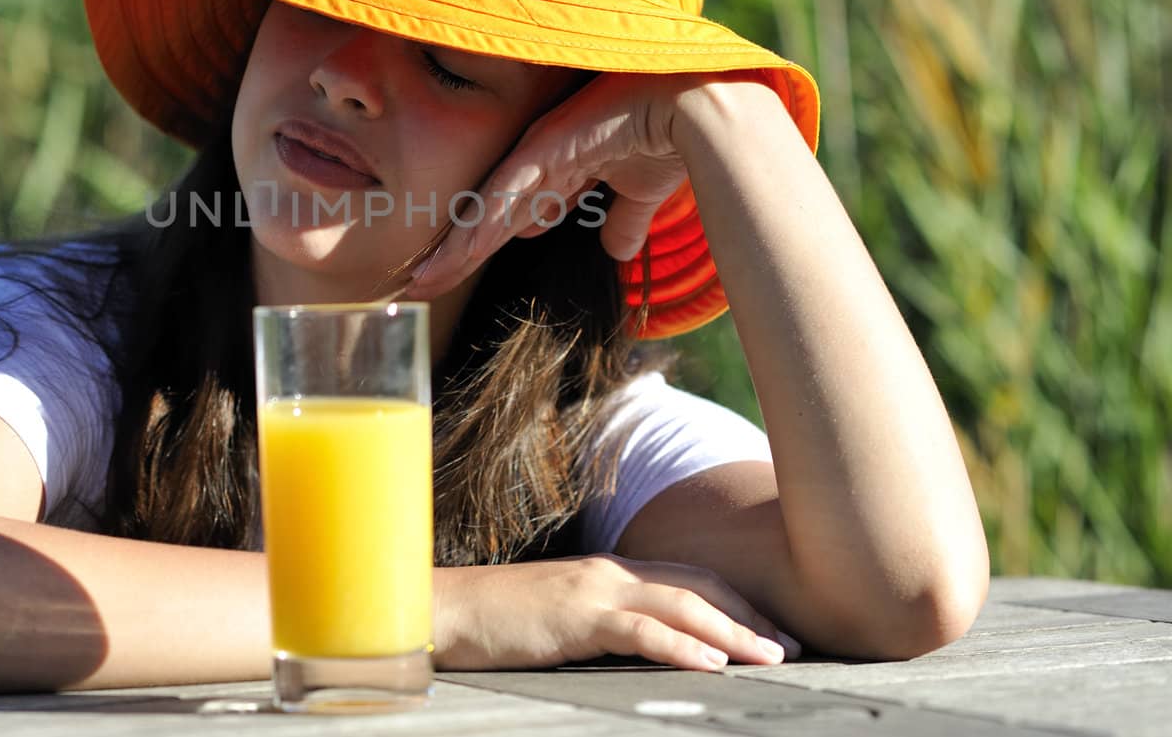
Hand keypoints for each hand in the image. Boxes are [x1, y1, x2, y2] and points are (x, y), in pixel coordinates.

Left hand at [401, 72, 700, 300]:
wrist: (693, 109)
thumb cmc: (667, 139)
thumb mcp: (639, 196)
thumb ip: (623, 221)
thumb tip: (616, 251)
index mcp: (557, 173)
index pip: (507, 220)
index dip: (478, 249)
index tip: (451, 275)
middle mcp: (538, 163)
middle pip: (484, 220)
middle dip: (452, 257)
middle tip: (416, 286)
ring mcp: (537, 153)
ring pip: (485, 212)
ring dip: (454, 250)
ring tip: (421, 281)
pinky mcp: (545, 146)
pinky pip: (506, 193)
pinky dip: (483, 223)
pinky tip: (459, 252)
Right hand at [434, 553, 800, 670]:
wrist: (446, 610)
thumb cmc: (500, 622)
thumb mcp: (563, 619)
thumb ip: (605, 623)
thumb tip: (645, 646)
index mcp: (610, 573)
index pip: (690, 579)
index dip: (737, 604)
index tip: (772, 633)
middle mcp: (611, 573)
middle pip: (699, 586)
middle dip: (750, 616)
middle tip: (791, 647)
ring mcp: (594, 591)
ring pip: (682, 604)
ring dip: (733, 632)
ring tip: (770, 658)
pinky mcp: (576, 616)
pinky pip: (640, 629)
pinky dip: (682, 644)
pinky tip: (711, 663)